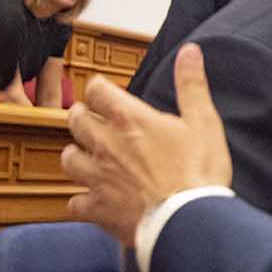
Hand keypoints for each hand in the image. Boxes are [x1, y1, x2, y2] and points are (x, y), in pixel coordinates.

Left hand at [63, 44, 231, 244]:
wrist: (188, 220)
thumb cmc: (198, 172)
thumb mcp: (204, 122)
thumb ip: (191, 85)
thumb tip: (190, 51)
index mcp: (129, 119)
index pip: (97, 90)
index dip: (100, 89)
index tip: (106, 93)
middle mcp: (105, 144)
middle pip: (76, 120)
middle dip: (83, 117)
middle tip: (94, 120)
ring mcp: (97, 177)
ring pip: (68, 158)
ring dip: (76, 155)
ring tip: (89, 157)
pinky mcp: (97, 208)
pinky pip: (75, 202)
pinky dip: (82, 201)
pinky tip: (93, 201)